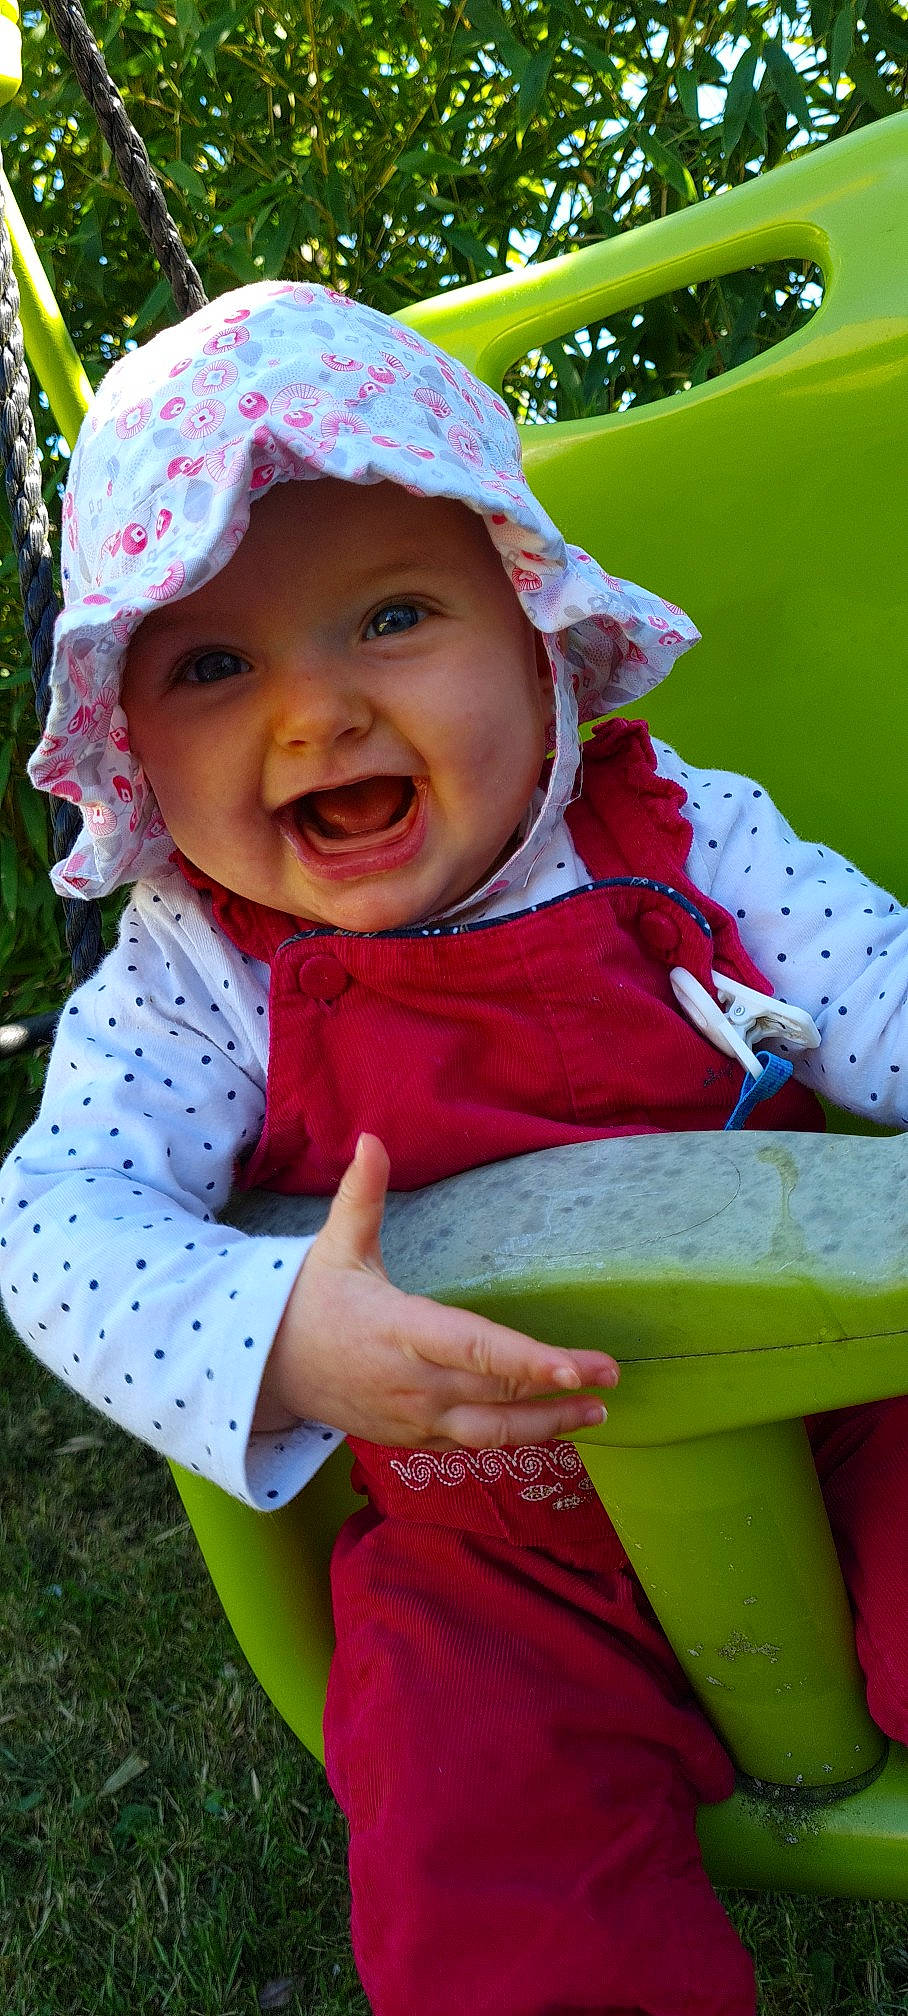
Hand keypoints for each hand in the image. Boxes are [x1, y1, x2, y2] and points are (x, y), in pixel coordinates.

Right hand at [255, 1133, 618, 1445]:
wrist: (264, 1368)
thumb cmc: (309, 1300)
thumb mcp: (335, 1246)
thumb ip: (362, 1195)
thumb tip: (372, 1138)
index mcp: (400, 1330)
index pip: (474, 1348)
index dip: (525, 1361)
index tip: (572, 1367)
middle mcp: (413, 1383)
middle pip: (497, 1391)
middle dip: (558, 1388)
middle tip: (611, 1375)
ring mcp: (414, 1417)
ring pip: (492, 1430)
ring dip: (548, 1424)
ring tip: (597, 1410)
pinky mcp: (414, 1437)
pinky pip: (473, 1443)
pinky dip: (515, 1437)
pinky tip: (552, 1426)